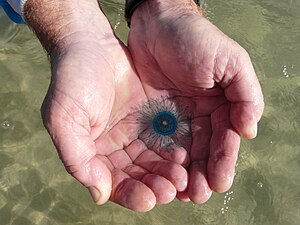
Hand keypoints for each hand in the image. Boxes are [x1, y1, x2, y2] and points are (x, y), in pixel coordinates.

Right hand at [26, 0, 187, 211]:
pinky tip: (186, 155)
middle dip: (156, 185)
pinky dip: (175, 150)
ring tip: (182, 177)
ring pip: (155, 161)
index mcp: (94, 152)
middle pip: (139, 176)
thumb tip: (99, 194)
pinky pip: (166, 138)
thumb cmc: (73, 79)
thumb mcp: (64, 117)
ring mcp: (135, 132)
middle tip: (172, 189)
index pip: (114, 183)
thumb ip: (77, 157)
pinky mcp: (151, 117)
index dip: (131, 194)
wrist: (90, 43)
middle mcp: (116, 146)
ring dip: (169, 172)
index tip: (149, 198)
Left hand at [128, 0, 263, 202]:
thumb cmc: (194, 38)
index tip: (218, 181)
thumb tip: (249, 130)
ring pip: (180, 154)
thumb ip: (246, 94)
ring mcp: (173, 119)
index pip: (224, 141)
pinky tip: (160, 174)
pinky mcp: (150, 117)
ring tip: (180, 193)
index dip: (222, 162)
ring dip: (181, 175)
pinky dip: (159, 161)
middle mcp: (197, 117)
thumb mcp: (230, 61)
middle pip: (202, 153)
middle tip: (197, 194)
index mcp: (219, 107)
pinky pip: (155, 144)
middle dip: (202, 176)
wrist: (157, 22)